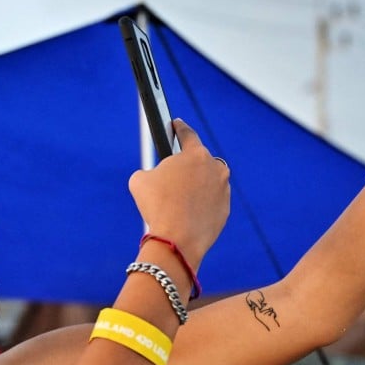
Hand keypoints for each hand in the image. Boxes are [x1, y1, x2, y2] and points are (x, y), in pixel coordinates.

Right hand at [128, 120, 229, 267]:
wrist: (176, 240)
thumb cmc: (157, 206)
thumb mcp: (140, 180)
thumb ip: (149, 170)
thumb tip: (153, 176)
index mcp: (195, 154)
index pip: (187, 134)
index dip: (179, 128)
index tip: (176, 124)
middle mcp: (215, 168)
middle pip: (199, 159)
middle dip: (186, 165)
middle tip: (171, 175)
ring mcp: (223, 189)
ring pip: (207, 181)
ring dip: (195, 185)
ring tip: (177, 199)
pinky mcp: (225, 209)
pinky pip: (211, 201)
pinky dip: (201, 204)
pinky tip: (186, 213)